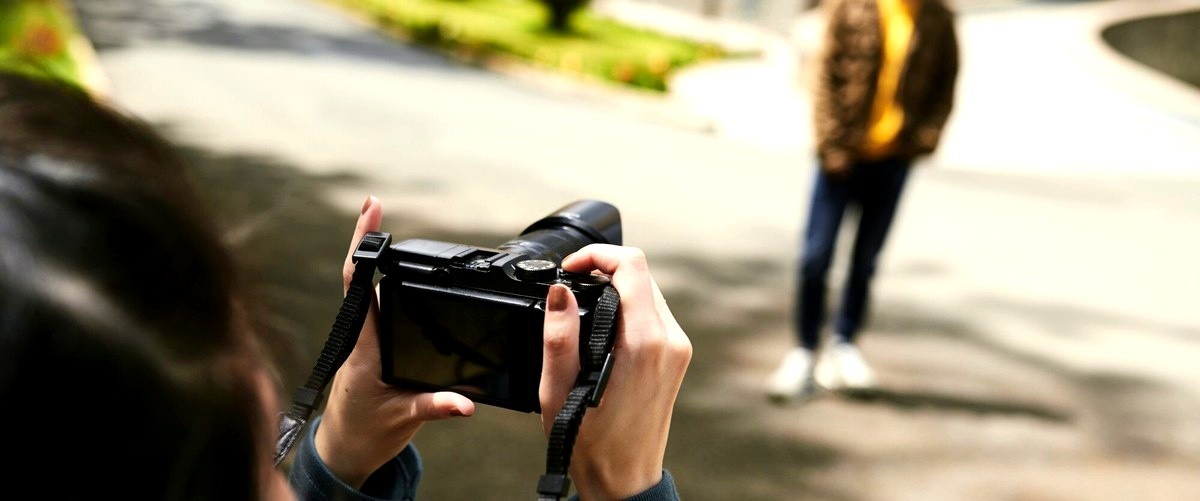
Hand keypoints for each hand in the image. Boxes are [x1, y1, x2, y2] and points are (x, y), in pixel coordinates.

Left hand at [314, 196, 474, 488]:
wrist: (346, 450)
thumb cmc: (367, 432)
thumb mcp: (403, 418)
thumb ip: (435, 407)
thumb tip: (465, 405)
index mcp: (365, 345)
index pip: (358, 283)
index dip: (362, 245)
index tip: (370, 210)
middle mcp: (362, 334)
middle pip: (359, 277)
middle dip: (365, 241)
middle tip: (373, 204)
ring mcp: (365, 338)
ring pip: (368, 292)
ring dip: (374, 260)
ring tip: (378, 224)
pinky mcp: (371, 345)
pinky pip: (376, 307)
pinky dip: (383, 283)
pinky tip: (394, 268)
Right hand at [539, 244, 692, 499]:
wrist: (625, 478)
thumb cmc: (592, 442)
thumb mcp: (559, 389)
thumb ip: (559, 335)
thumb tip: (560, 290)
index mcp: (645, 342)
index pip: (632, 267)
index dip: (597, 255)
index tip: (569, 268)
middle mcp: (670, 340)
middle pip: (642, 275)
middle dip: (604, 269)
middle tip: (568, 283)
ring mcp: (678, 348)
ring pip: (648, 291)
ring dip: (615, 287)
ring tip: (579, 304)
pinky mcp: (677, 355)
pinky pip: (653, 313)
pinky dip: (626, 307)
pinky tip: (600, 324)